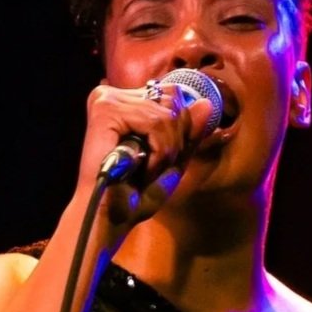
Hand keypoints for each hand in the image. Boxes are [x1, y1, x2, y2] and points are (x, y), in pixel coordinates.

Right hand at [75, 80, 213, 225]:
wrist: (111, 216)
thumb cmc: (135, 193)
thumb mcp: (173, 159)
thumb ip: (190, 132)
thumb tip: (207, 104)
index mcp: (126, 102)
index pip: (172, 94)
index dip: (180, 128)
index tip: (164, 159)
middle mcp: (114, 95)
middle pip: (172, 98)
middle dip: (175, 140)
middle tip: (154, 168)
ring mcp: (107, 99)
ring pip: (166, 114)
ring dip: (166, 151)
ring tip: (147, 171)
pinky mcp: (104, 109)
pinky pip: (154, 122)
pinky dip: (158, 152)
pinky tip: (142, 169)